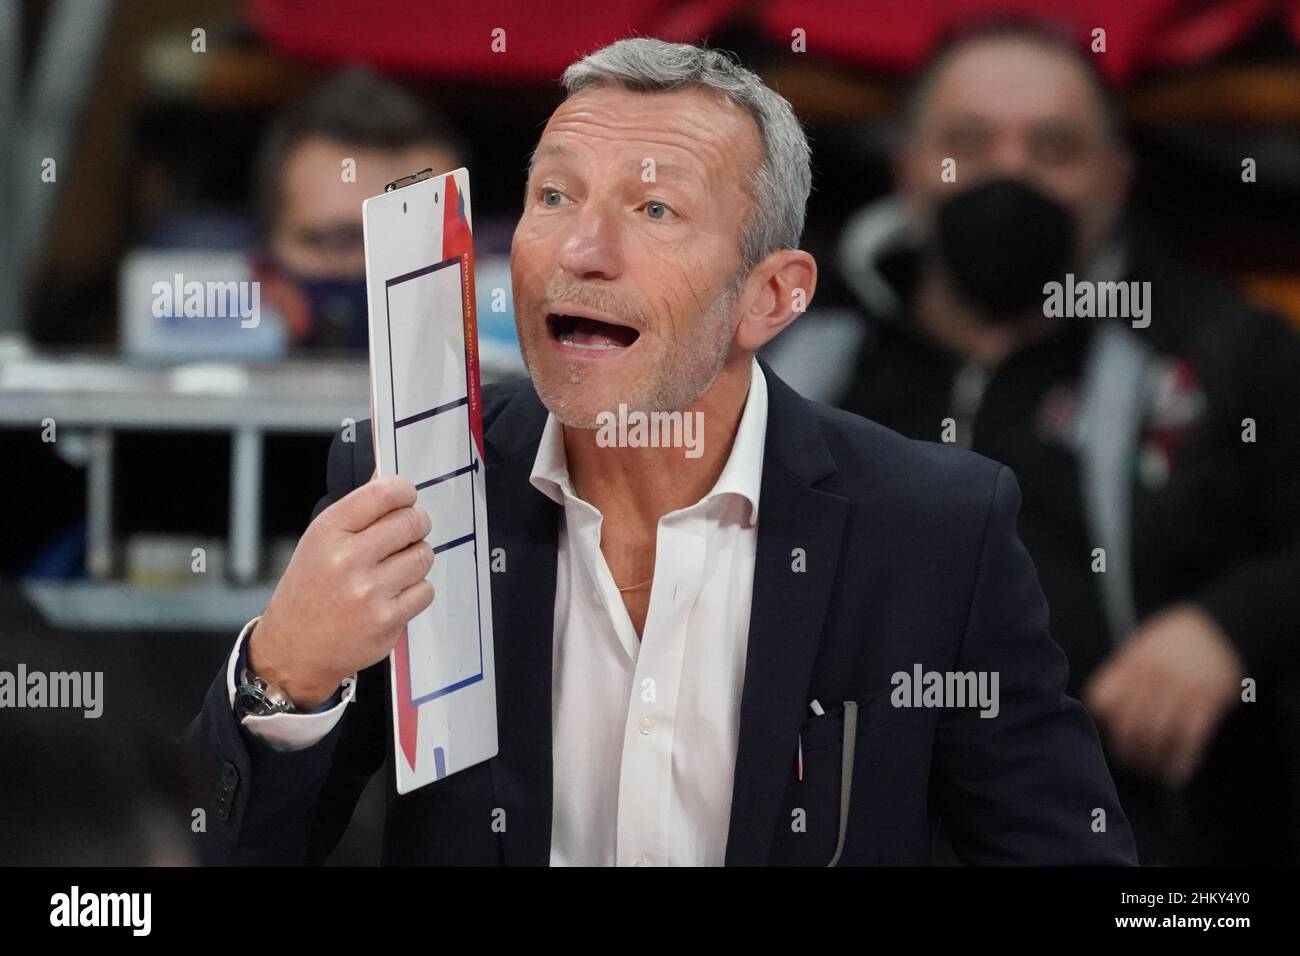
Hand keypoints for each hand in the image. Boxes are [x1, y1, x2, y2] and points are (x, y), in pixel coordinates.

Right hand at [249, 475, 434, 708]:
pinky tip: (394, 594)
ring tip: (396, 568)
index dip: (404, 492)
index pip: (384, 494)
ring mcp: (370, 591)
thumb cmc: (309, 592)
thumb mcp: (318, 542)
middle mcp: (349, 559)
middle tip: (408, 533)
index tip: (406, 498)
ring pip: (424, 555)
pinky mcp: (387, 619)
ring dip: (417, 558)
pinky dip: (416, 590)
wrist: (294, 649)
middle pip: (412, 522)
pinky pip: (425, 590)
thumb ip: (356, 514)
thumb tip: (390, 484)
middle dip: (416, 524)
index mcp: (329, 532)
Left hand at [1083, 604, 1245, 788]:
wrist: (1221, 627)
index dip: (1104, 722)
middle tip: (1129, 762)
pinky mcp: (1208, 703)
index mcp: (1131, 662)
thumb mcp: (1141, 645)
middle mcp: (1153, 677)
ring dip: (1151, 761)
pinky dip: (1180, 763)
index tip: (1110, 734)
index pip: (1104, 700)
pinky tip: (1174, 775)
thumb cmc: (1174, 638)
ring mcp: (1181, 690)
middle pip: (1129, 723)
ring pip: (1157, 736)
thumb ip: (1122, 673)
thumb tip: (1105, 710)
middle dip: (1126, 749)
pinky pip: (1189, 740)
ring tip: (1149, 772)